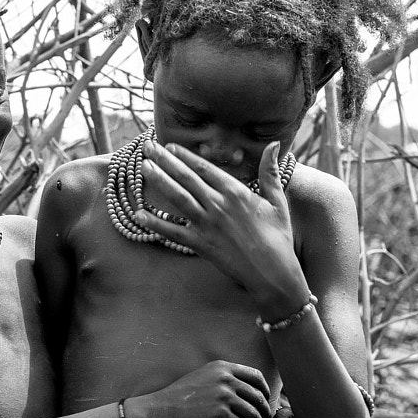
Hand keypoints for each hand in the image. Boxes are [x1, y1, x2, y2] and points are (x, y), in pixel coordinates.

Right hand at [126, 360, 271, 417]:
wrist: (158, 411)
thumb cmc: (177, 399)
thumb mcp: (202, 378)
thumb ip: (222, 380)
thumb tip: (241, 390)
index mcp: (222, 367)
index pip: (255, 376)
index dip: (265, 391)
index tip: (265, 403)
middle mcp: (225, 379)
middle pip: (257, 397)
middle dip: (265, 413)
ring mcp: (223, 396)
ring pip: (253, 414)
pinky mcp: (220, 415)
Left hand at [138, 140, 307, 314]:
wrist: (273, 273)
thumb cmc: (278, 237)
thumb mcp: (277, 201)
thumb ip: (270, 172)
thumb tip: (274, 145)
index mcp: (236, 191)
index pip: (204, 167)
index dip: (185, 155)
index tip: (170, 145)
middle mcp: (218, 204)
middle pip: (186, 177)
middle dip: (165, 160)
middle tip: (147, 147)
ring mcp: (207, 225)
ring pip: (177, 198)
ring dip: (158, 181)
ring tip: (143, 168)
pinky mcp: (201, 245)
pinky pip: (173, 232)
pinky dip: (155, 224)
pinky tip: (138, 214)